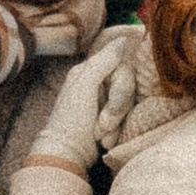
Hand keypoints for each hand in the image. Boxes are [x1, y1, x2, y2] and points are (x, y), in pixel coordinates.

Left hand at [34, 27, 142, 172]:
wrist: (67, 155)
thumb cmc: (71, 120)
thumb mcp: (85, 87)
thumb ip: (103, 61)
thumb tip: (123, 38)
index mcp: (88, 71)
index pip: (120, 68)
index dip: (121, 88)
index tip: (112, 102)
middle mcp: (97, 83)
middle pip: (126, 88)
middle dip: (117, 110)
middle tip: (101, 126)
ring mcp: (104, 102)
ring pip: (128, 105)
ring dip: (116, 124)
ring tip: (100, 135)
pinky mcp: (111, 119)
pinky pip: (126, 119)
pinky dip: (116, 132)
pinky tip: (105, 141)